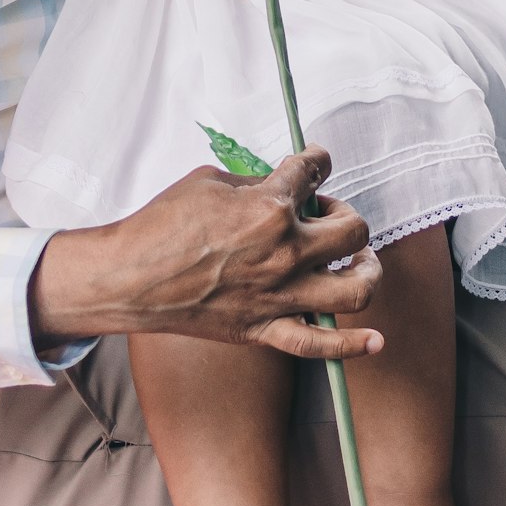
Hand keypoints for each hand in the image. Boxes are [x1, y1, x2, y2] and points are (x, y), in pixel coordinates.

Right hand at [30, 148, 384, 362]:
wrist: (129, 279)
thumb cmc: (161, 223)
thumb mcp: (207, 181)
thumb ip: (253, 183)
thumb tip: (279, 186)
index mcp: (269, 207)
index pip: (314, 171)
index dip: (318, 160)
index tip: (315, 162)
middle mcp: (284, 252)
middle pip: (352, 230)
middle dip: (345, 214)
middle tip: (324, 214)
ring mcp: (279, 295)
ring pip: (355, 289)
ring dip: (366, 270)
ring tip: (358, 261)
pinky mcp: (266, 329)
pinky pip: (321, 345)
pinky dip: (354, 346)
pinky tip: (376, 340)